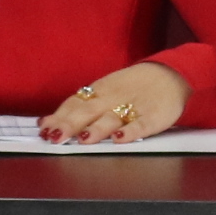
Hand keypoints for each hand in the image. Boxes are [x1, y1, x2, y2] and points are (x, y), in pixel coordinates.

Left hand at [44, 63, 187, 143]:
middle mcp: (113, 98)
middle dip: (71, 124)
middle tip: (56, 137)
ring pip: (112, 118)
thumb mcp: (104, 91)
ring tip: (84, 139)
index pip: (75, 103)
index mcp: (100, 91)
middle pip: (89, 111)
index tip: (44, 130)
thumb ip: (78, 108)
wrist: (171, 75)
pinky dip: (130, 132)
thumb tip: (46, 123)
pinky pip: (141, 125)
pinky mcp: (153, 116)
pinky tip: (119, 139)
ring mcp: (133, 107)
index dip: (60, 116)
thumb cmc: (132, 87)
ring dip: (97, 128)